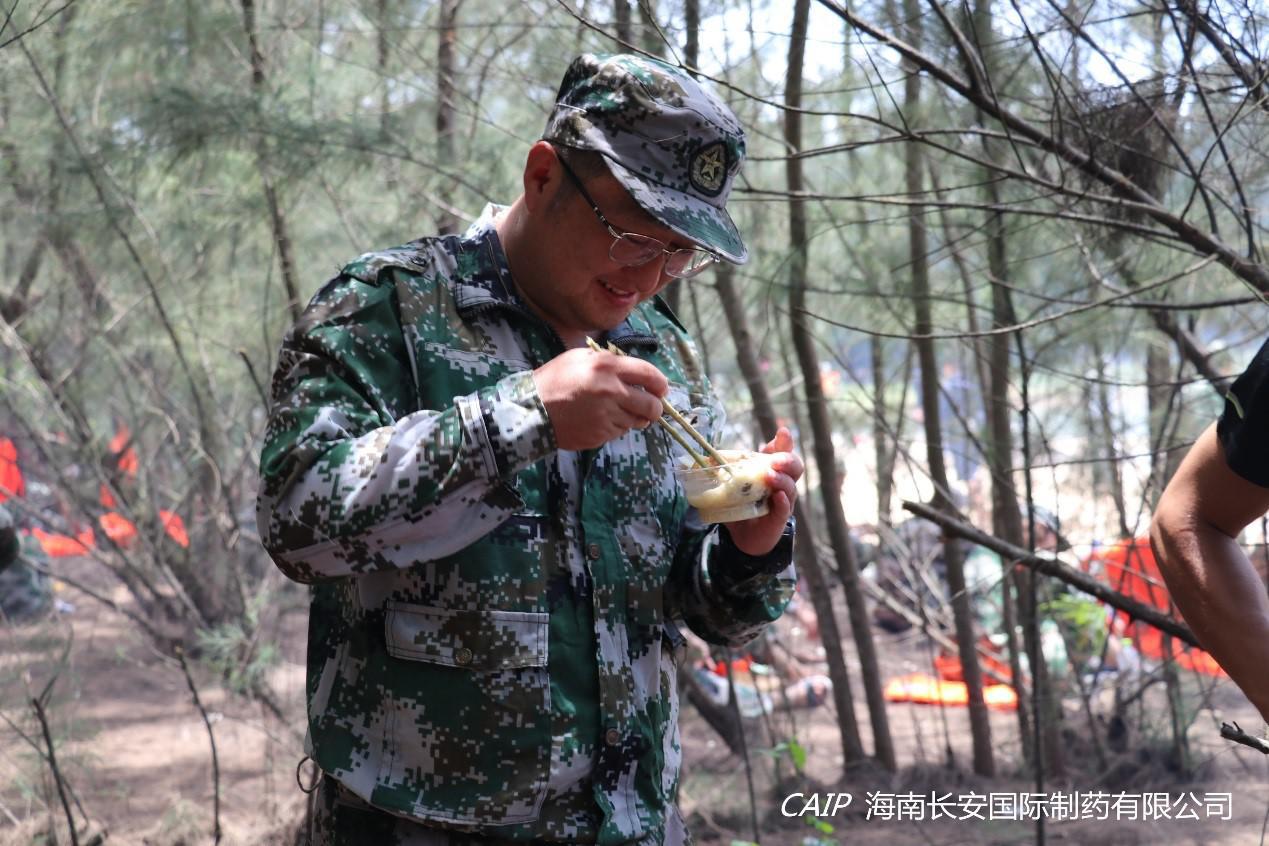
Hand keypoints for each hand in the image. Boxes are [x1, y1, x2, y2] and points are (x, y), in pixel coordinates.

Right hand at [532, 348, 667, 450]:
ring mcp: (607, 416)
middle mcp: (611, 391)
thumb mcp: (580, 357)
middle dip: (655, 407)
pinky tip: (602, 419)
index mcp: (607, 367)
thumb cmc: (555, 379)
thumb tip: (634, 371)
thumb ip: (609, 361)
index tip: (661, 388)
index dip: (660, 383)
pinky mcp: (601, 434)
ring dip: (634, 417)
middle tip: (651, 406)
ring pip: (637, 421)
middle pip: (651, 405)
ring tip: (619, 410)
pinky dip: (617, 426)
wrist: (532, 410)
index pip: (649, 375)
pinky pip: (620, 431)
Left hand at [723, 427, 802, 555]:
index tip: (782, 432)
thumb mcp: (730, 485)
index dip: (784, 442)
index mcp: (771, 471)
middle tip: (774, 460)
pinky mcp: (779, 518)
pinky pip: (784, 508)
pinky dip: (782, 501)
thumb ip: (720, 472)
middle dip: (786, 459)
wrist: (743, 536)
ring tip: (768, 476)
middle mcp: (782, 484)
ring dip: (781, 479)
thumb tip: (700, 459)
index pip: (783, 452)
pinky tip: (777, 496)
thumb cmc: (739, 505)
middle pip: (795, 467)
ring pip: (790, 487)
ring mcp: (783, 501)